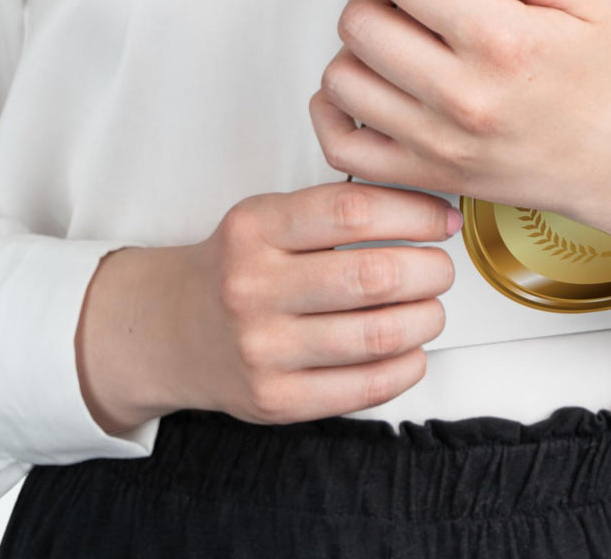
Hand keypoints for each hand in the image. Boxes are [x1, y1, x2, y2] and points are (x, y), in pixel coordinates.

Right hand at [75, 182, 458, 433]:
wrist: (168, 329)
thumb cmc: (237, 266)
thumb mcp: (269, 216)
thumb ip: (337, 209)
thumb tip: (430, 212)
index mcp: (255, 229)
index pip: (354, 212)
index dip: (414, 214)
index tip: (442, 220)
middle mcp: (252, 288)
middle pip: (373, 277)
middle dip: (430, 271)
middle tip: (441, 269)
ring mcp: (261, 349)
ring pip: (377, 335)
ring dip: (425, 320)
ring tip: (430, 308)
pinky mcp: (273, 400)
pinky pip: (363, 388)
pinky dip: (406, 366)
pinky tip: (411, 349)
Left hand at [309, 0, 610, 297]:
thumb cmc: (610, 76)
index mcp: (501, 38)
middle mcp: (463, 95)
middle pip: (360, 20)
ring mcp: (440, 142)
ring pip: (343, 76)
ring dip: (358, 44)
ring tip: (397, 33)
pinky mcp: (429, 174)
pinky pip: (343, 145)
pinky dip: (337, 109)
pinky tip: (367, 83)